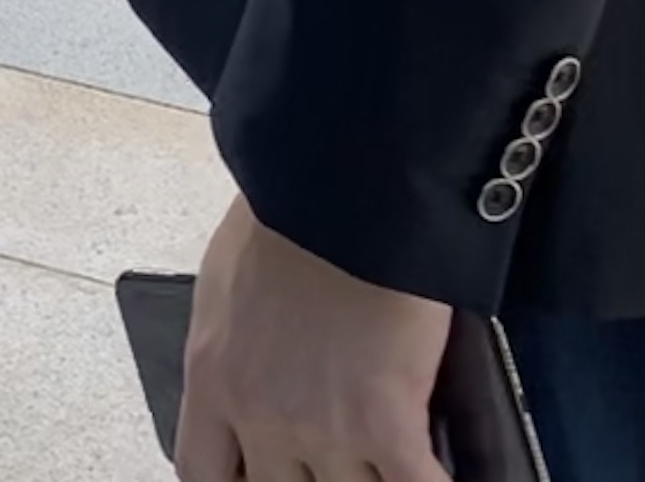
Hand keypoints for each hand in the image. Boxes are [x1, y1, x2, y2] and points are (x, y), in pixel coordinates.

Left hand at [174, 195, 451, 481]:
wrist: (339, 191)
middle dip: (310, 481)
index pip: (202, 474)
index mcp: (212, 379)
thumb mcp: (225, 285)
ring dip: (372, 480)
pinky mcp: (385, 422)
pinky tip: (442, 479)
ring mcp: (323, 427)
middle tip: (339, 462)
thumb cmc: (286, 218)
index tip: (259, 478)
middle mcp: (259, 416)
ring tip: (389, 463)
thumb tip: (249, 376)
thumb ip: (233, 348)